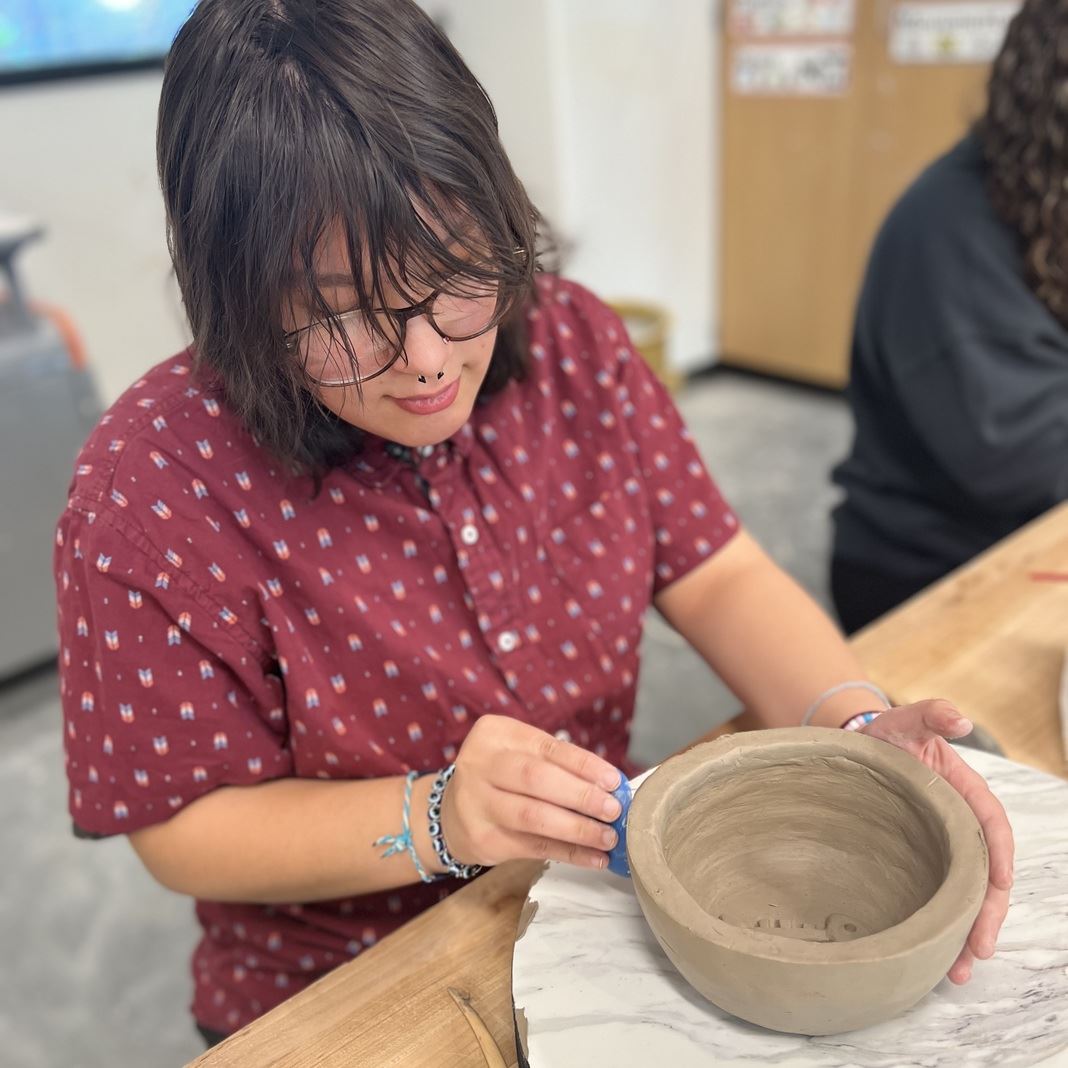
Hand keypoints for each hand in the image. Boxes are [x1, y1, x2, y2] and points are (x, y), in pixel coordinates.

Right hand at [441, 714, 622, 869]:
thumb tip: (610, 787)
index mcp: (495, 734)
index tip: (613, 780)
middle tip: (613, 810)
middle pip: (537, 779)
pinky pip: (534, 847)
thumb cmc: (499, 777)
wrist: (451, 813)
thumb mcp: (518, 754)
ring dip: (578, 829)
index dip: (584, 765)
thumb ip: (556, 764)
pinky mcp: (483, 839)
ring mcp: (477, 803)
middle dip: (581, 796)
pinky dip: (569, 853)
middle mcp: (480, 765)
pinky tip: (593, 857)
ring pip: (534, 816)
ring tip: (608, 837)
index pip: (547, 747)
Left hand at [859, 699, 1013, 982]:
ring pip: (965, 897)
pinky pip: (940, 899)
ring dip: (968, 934)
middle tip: (980, 950)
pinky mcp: (922, 865)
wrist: (856, 750)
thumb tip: (958, 719)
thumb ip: (931, 714)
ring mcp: (942, 849)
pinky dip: (942, 930)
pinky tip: (936, 960)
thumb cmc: (886, 736)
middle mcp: (961, 826)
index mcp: (966, 794)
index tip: (1000, 883)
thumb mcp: (905, 720)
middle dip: (987, 914)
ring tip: (960, 972)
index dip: (998, 854)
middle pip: (986, 876)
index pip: (992, 825)